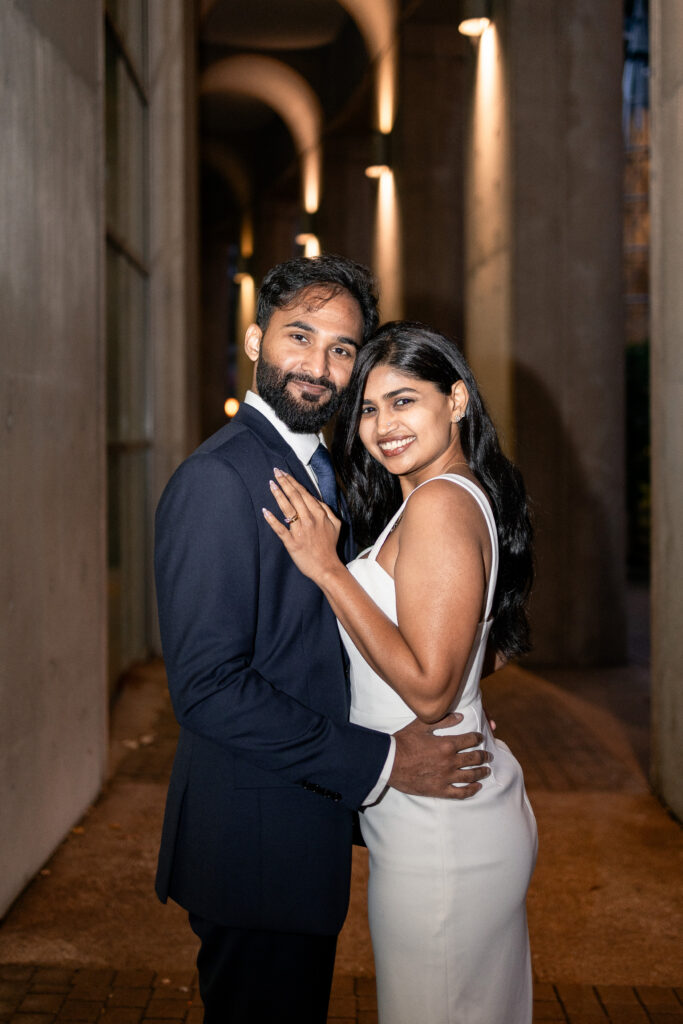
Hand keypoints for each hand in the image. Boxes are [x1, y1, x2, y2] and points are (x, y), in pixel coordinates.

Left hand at [263, 468, 341, 582]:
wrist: (326, 567)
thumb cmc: (330, 546)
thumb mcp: (336, 525)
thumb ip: (327, 510)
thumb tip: (316, 500)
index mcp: (319, 514)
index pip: (304, 494)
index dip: (293, 482)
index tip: (285, 473)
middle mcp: (309, 520)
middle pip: (294, 497)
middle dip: (284, 482)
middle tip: (275, 472)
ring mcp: (300, 531)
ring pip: (287, 508)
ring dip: (278, 494)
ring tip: (271, 484)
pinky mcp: (291, 542)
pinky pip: (280, 529)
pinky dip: (272, 520)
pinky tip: (265, 511)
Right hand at [389, 713, 490, 798]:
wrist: (389, 762)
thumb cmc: (404, 741)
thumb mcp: (422, 725)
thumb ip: (443, 720)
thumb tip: (461, 716)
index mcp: (447, 744)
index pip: (470, 740)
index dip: (478, 738)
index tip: (480, 738)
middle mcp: (450, 761)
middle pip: (474, 759)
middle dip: (484, 756)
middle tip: (489, 756)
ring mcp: (446, 777)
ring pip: (471, 776)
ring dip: (482, 773)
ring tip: (487, 771)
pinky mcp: (440, 790)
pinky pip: (461, 793)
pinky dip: (472, 790)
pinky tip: (477, 787)